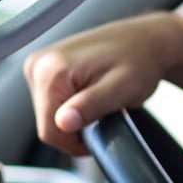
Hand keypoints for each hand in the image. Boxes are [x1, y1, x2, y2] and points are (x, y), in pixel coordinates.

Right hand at [23, 14, 182, 155]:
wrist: (145, 40)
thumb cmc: (140, 61)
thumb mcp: (122, 88)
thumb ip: (90, 105)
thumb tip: (63, 123)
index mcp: (50, 70)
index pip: (50, 132)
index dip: (77, 143)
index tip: (102, 130)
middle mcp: (37, 65)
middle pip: (48, 124)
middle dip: (77, 128)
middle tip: (105, 112)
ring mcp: (39, 65)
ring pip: (50, 116)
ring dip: (76, 117)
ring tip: (100, 100)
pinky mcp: (45, 69)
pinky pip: (52, 103)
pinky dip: (73, 106)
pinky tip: (91, 94)